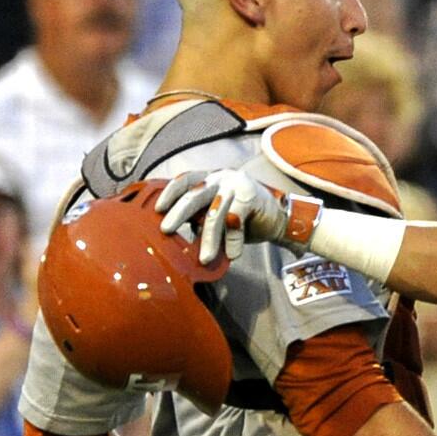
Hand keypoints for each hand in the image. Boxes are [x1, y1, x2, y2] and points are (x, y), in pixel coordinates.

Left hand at [155, 169, 288, 263]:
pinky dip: (233, 242)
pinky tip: (232, 255)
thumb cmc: (245, 216)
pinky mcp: (252, 199)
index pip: (185, 180)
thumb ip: (199, 217)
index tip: (156, 208)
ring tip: (205, 257)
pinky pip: (236, 222)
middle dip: (178, 212)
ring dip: (208, 237)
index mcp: (210, 178)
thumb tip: (175, 234)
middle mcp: (221, 178)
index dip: (169, 192)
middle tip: (165, 229)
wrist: (280, 217)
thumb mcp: (218, 213)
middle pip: (195, 193)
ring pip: (215, 211)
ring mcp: (237, 187)